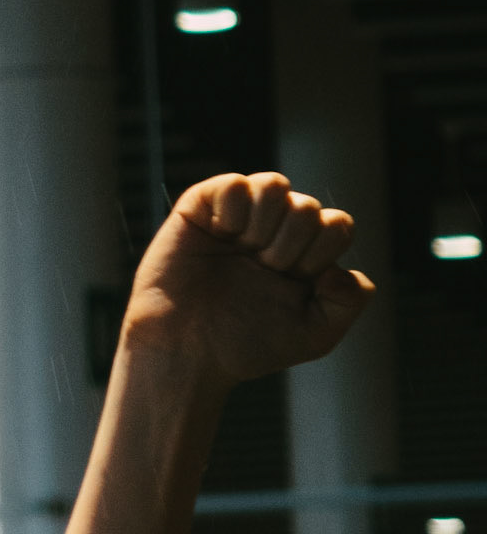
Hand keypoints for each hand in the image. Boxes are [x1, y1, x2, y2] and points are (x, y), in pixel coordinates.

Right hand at [122, 172, 372, 391]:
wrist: (186, 349)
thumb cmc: (245, 344)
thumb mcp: (314, 335)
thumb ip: (348, 301)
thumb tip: (345, 268)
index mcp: (302, 254)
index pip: (337, 224)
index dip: (321, 253)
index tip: (294, 281)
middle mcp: (273, 229)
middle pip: (308, 206)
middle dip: (290, 246)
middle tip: (263, 270)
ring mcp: (238, 214)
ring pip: (275, 184)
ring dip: (264, 225)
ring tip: (243, 251)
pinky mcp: (202, 205)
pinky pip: (234, 184)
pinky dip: (232, 212)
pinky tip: (220, 235)